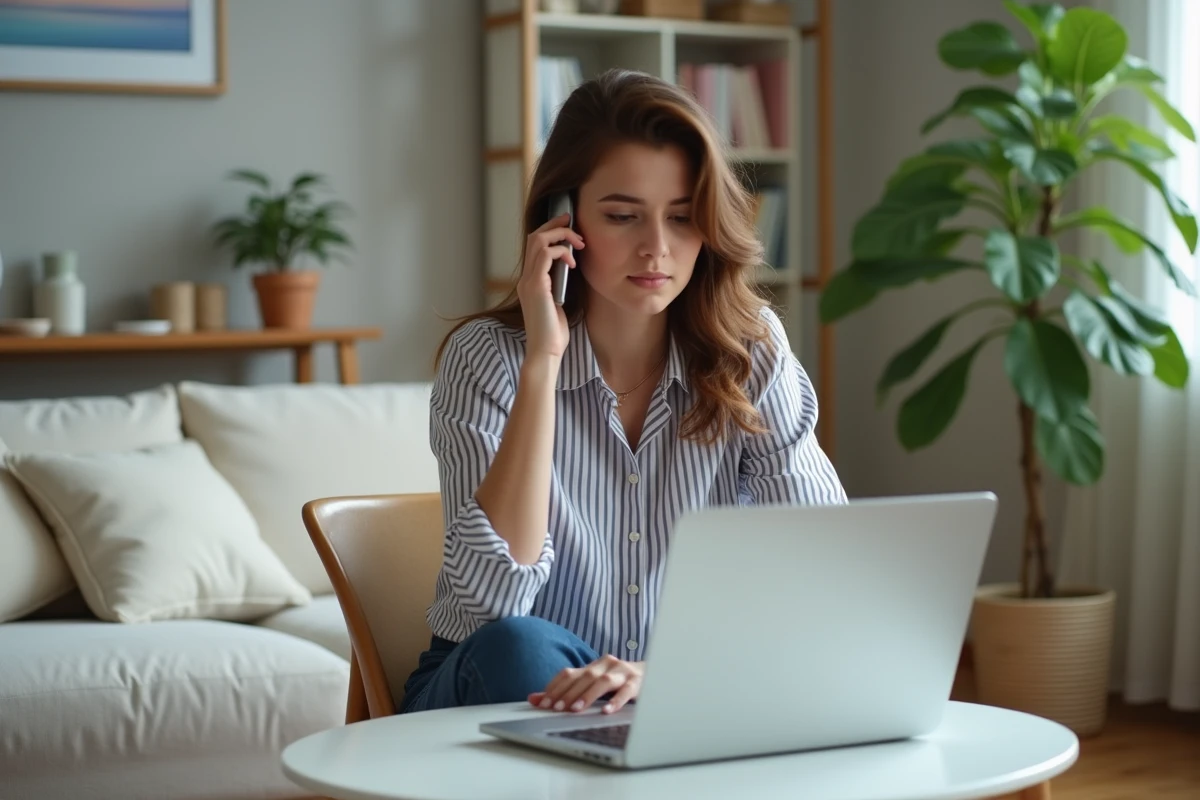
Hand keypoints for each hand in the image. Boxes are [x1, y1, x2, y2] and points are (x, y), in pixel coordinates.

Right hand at [518, 212, 583, 359]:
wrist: (546, 351)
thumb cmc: (554, 333)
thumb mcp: (559, 303)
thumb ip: (561, 285)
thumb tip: (572, 268)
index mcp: (530, 281)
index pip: (535, 246)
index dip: (551, 231)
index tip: (569, 226)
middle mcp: (526, 278)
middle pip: (535, 236)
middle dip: (556, 225)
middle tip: (574, 223)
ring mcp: (529, 281)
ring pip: (539, 240)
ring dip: (561, 235)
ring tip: (578, 243)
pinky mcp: (536, 286)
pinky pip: (546, 255)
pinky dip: (562, 252)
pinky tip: (573, 262)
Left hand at [528, 655, 643, 714]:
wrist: (653, 674)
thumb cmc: (617, 682)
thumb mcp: (591, 685)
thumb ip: (564, 691)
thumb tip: (533, 698)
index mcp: (593, 665)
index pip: (569, 673)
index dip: (555, 687)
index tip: (542, 704)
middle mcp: (606, 664)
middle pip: (584, 677)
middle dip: (568, 693)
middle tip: (556, 709)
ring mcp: (622, 672)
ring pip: (603, 681)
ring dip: (587, 695)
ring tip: (576, 709)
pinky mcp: (637, 682)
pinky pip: (626, 691)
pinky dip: (616, 701)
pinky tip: (607, 711)